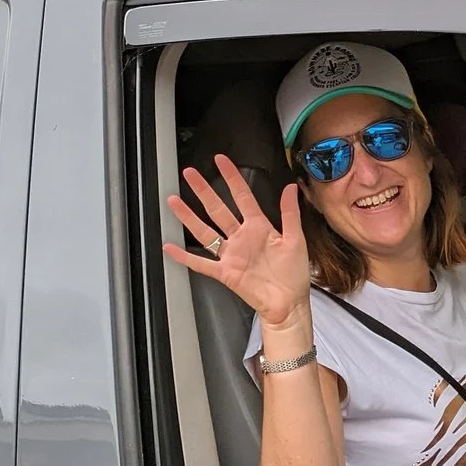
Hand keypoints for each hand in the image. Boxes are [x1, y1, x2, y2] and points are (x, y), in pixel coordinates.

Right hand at [164, 154, 311, 330]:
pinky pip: (201, 263)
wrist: (289, 304)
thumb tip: (291, 188)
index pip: (242, 196)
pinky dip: (185, 256)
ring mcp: (231, 255)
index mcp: (259, 227)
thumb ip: (290, 214)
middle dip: (203, 190)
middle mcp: (241, 238)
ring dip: (189, 217)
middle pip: (217, 209)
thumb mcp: (296, 240)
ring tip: (174, 201)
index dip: (231, 177)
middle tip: (190, 174)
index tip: (221, 161)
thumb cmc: (294, 275)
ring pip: (205, 231)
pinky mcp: (225, 272)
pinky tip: (170, 248)